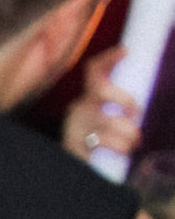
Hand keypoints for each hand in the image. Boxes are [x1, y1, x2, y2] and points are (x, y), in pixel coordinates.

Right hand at [65, 45, 139, 159]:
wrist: (79, 168)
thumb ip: (120, 108)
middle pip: (99, 90)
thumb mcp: (108, 121)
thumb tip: (143, 104)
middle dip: (124, 98)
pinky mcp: (74, 145)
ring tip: (134, 142)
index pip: (93, 71)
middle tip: (136, 113)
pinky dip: (120, 147)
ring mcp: (75, 127)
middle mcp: (78, 109)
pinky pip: (102, 142)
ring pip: (106, 120)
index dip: (107, 58)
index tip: (125, 51)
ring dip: (128, 133)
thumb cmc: (100, 144)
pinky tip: (124, 151)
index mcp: (89, 99)